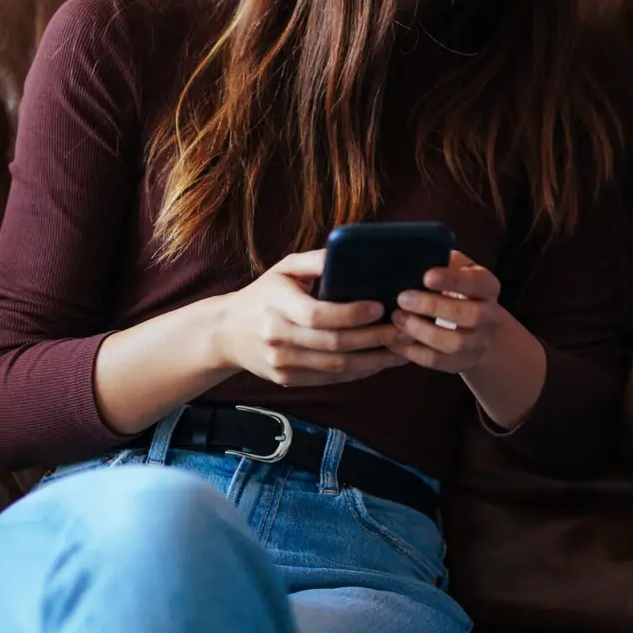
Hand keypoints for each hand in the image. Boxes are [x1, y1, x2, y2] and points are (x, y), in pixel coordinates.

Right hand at [214, 250, 409, 385]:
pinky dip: (359, 372)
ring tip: (402, 349)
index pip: (319, 315)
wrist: (226, 333)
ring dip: (375, 360)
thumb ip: (315, 260)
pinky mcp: (288, 380)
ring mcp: (282, 364)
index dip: (352, 314)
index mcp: (277, 307)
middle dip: (375, 339)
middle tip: (405, 329)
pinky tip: (381, 362)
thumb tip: (349, 252)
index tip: (380, 306)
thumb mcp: (284, 269)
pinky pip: (331, 379)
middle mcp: (277, 338)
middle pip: (334, 344)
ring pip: (337, 368)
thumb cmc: (264, 294)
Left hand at [388, 251, 505, 373]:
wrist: (475, 327)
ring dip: (422, 331)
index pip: (478, 283)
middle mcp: (490, 317)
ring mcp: (478, 343)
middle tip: (403, 298)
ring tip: (396, 318)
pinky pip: (438, 362)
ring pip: (454, 343)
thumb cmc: (456, 288)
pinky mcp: (462, 362)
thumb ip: (443, 260)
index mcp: (488, 287)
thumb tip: (413, 249)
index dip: (454, 280)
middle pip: (471, 315)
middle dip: (434, 307)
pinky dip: (414, 352)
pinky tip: (394, 341)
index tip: (426, 276)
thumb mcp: (457, 269)